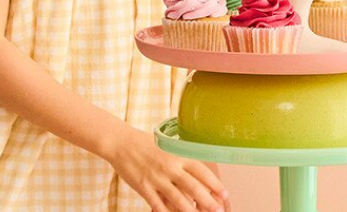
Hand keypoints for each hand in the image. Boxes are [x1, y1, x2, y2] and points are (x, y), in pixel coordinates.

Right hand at [106, 127, 230, 211]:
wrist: (122, 143)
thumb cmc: (146, 144)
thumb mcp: (168, 146)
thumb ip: (181, 159)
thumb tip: (196, 172)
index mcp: (178, 155)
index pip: (201, 170)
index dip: (214, 183)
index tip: (224, 193)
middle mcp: (170, 166)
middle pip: (192, 186)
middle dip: (207, 200)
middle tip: (219, 210)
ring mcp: (157, 178)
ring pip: (177, 198)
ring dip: (190, 210)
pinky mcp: (143, 187)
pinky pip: (157, 204)